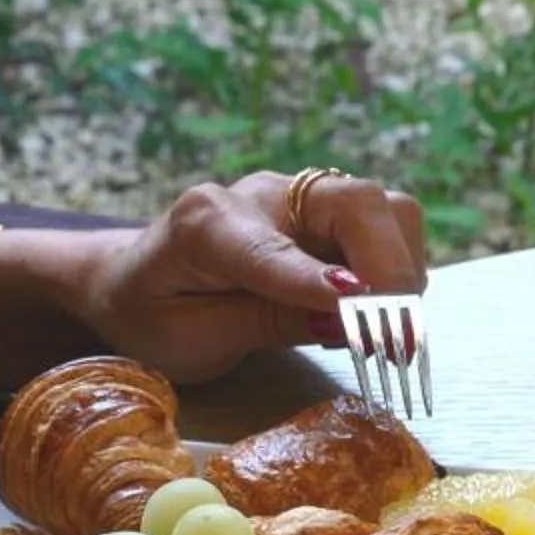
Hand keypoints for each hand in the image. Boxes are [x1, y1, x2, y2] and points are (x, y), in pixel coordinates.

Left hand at [0, 169, 432, 388]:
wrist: (131, 281)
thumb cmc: (153, 314)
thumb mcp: (192, 338)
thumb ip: (265, 322)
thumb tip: (346, 319)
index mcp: (205, 225)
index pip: (271, 248)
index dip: (314, 278)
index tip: (355, 304)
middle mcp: (260, 196)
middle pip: (356, 201)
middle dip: (389, 268)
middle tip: (398, 337)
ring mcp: (300, 196)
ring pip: (387, 209)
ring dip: (402, 269)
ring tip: (385, 328)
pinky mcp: (326, 213)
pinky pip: (388, 228)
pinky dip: (399, 272)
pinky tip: (373, 312)